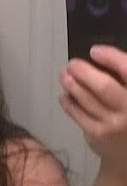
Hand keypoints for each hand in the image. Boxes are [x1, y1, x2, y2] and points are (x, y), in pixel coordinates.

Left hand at [59, 45, 126, 173]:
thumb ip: (122, 79)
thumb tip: (103, 60)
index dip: (112, 58)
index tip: (95, 50)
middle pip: (104, 87)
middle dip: (85, 72)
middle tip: (72, 64)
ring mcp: (114, 124)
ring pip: (88, 100)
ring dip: (73, 85)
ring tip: (64, 75)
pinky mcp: (97, 134)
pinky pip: (78, 114)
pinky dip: (69, 103)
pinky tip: (64, 94)